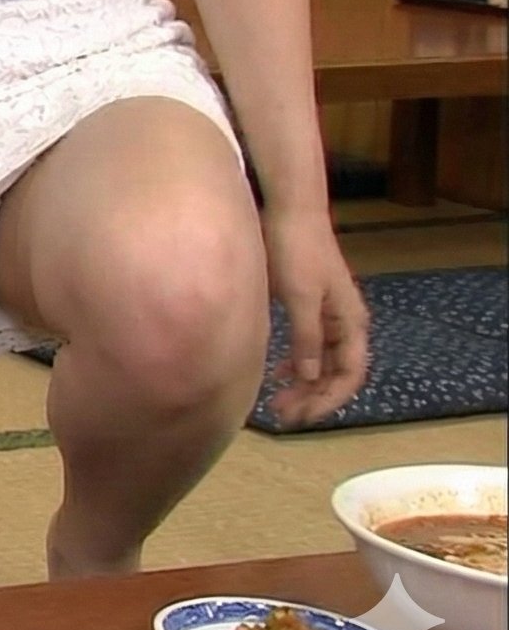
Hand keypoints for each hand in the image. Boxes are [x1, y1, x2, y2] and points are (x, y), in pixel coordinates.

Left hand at [262, 210, 369, 427]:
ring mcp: (329, 315)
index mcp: (350, 322)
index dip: (328, 400)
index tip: (302, 417)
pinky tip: (278, 373)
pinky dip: (296, 363)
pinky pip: (310, 346)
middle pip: (336, 372)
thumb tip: (308, 377)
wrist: (291, 211)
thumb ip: (306, 337)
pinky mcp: (311, 306)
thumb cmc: (295, 251)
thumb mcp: (300, 297)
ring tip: (278, 402)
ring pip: (322, 361)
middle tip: (282, 416)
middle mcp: (346, 322)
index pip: (349, 375)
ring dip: (304, 384)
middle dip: (312, 397)